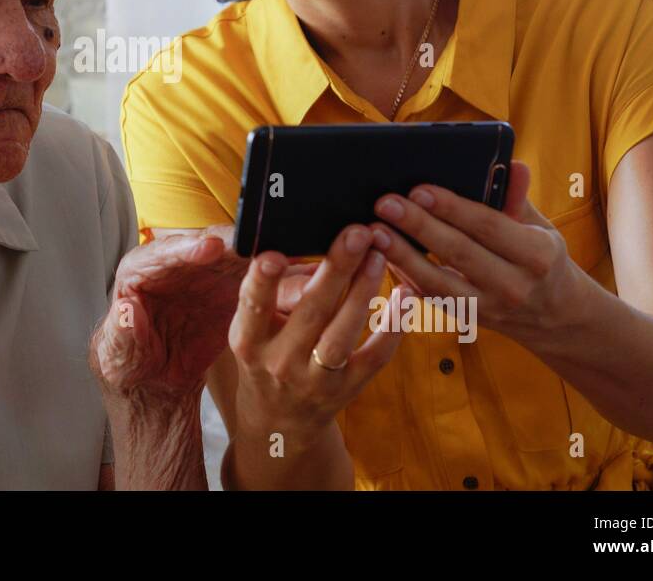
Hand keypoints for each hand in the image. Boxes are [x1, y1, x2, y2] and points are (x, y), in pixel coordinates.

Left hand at [91, 226, 319, 401]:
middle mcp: (175, 264)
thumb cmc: (129, 365)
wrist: (156, 384)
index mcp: (139, 272)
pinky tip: (309, 283)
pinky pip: (260, 281)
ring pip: (241, 260)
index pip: (163, 253)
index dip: (188, 248)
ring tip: (300, 267)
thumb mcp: (119, 359)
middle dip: (241, 247)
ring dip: (271, 263)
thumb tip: (126, 311)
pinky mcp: (232, 289)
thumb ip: (122, 335)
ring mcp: (206, 274)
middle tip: (268, 250)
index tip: (211, 247)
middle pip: (210, 246)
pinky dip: (283, 283)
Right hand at [227, 224, 406, 450]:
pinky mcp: (348, 388)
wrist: (278, 420)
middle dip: (335, 269)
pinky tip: (404, 295)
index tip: (272, 256)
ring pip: (343, 333)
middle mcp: (280, 361)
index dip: (261, 283)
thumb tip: (310, 245)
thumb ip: (273, 292)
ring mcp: (316, 379)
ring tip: (379, 255)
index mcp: (249, 340)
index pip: (252, 307)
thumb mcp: (253, 328)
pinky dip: (392, 326)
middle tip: (356, 233)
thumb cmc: (265, 353)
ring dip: (364, 291)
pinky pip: (375, 356)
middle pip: (310, 312)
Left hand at [368, 159, 583, 340]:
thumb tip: (513, 164)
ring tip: (375, 231)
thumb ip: (518, 197)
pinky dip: (404, 276)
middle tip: (385, 203)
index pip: (487, 226)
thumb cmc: (540, 258)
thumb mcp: (540, 227)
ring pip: (437, 282)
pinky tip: (381, 255)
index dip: (452, 208)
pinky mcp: (466, 319)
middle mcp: (514, 285)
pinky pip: (430, 297)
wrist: (555, 316)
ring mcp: (488, 308)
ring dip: (402, 256)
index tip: (419, 189)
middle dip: (418, 226)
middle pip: (458, 252)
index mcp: (537, 255)